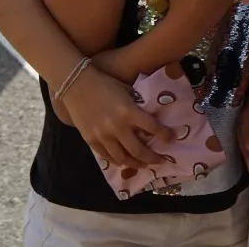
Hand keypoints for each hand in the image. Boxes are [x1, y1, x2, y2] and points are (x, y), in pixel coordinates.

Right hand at [58, 65, 172, 168]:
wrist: (76, 85)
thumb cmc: (105, 84)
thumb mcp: (127, 91)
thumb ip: (137, 106)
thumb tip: (150, 116)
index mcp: (129, 112)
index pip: (153, 128)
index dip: (165, 135)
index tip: (171, 139)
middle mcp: (117, 127)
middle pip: (139, 150)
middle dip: (152, 158)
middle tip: (160, 161)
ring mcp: (103, 136)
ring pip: (123, 158)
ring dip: (136, 164)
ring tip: (144, 165)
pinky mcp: (91, 140)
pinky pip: (107, 156)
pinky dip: (118, 160)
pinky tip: (125, 161)